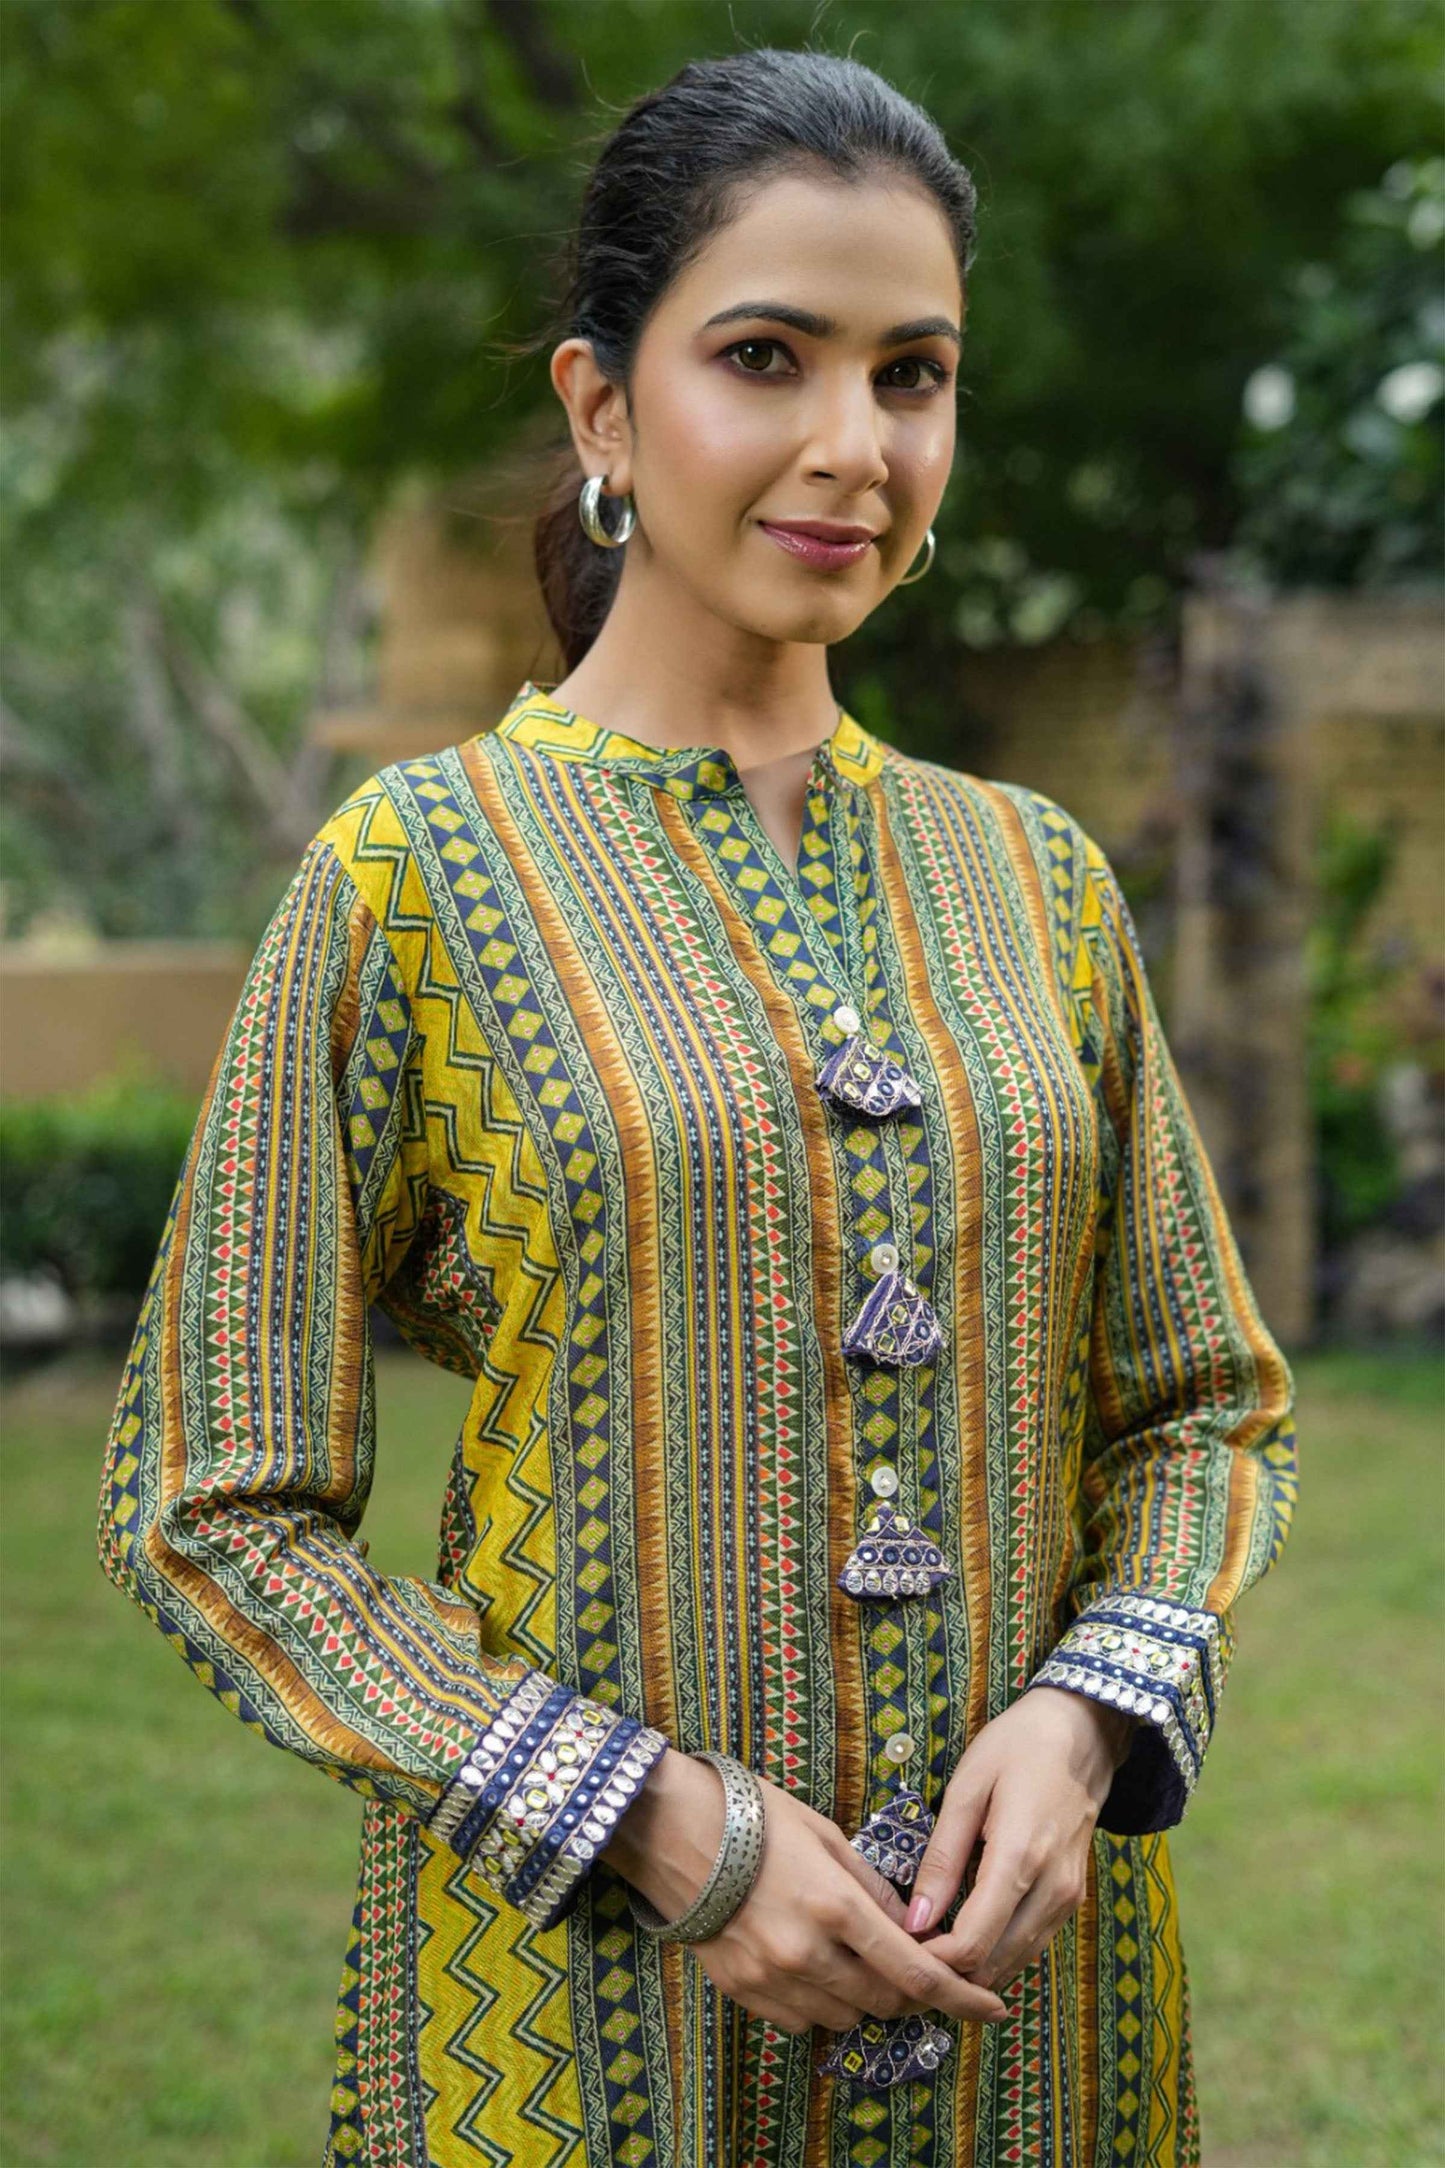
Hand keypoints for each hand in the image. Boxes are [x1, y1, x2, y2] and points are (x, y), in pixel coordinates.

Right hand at [601, 1747, 1009, 2035]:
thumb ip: (869, 1888)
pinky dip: (820, 2005)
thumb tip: (906, 1925)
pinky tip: (815, 1970)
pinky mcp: (742, 1990)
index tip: (993, 2006)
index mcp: (837, 1907)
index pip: (915, 1973)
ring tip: (860, 1963)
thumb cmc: (754, 1815)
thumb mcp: (825, 1834)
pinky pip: (800, 2020)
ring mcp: (772, 1978)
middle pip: (884, 2003)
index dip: (962, 1997)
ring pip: (844, 2018)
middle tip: (917, 1970)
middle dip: (911, 1995)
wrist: (672, 1828)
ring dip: (865, 1999)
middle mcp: (808, 1953)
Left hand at [903, 1689, 1136, 1993]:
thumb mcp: (968, 1787)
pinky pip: (1033, 1943)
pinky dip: (1000, 1950)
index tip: (901, 1944)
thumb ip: (942, 1857)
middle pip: (995, 1965)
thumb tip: (915, 1919)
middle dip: (950, 1968)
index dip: (933, 1959)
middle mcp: (1052, 1890)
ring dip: (975, 1966)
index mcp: (1020, 1858)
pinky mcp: (1074, 1898)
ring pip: (1017, 1962)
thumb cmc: (1017, 1747)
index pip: (974, 1943)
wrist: (1083, 1731)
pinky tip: (970, 1930)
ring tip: (934, 1940)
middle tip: (911, 1946)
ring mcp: (1069, 1898)